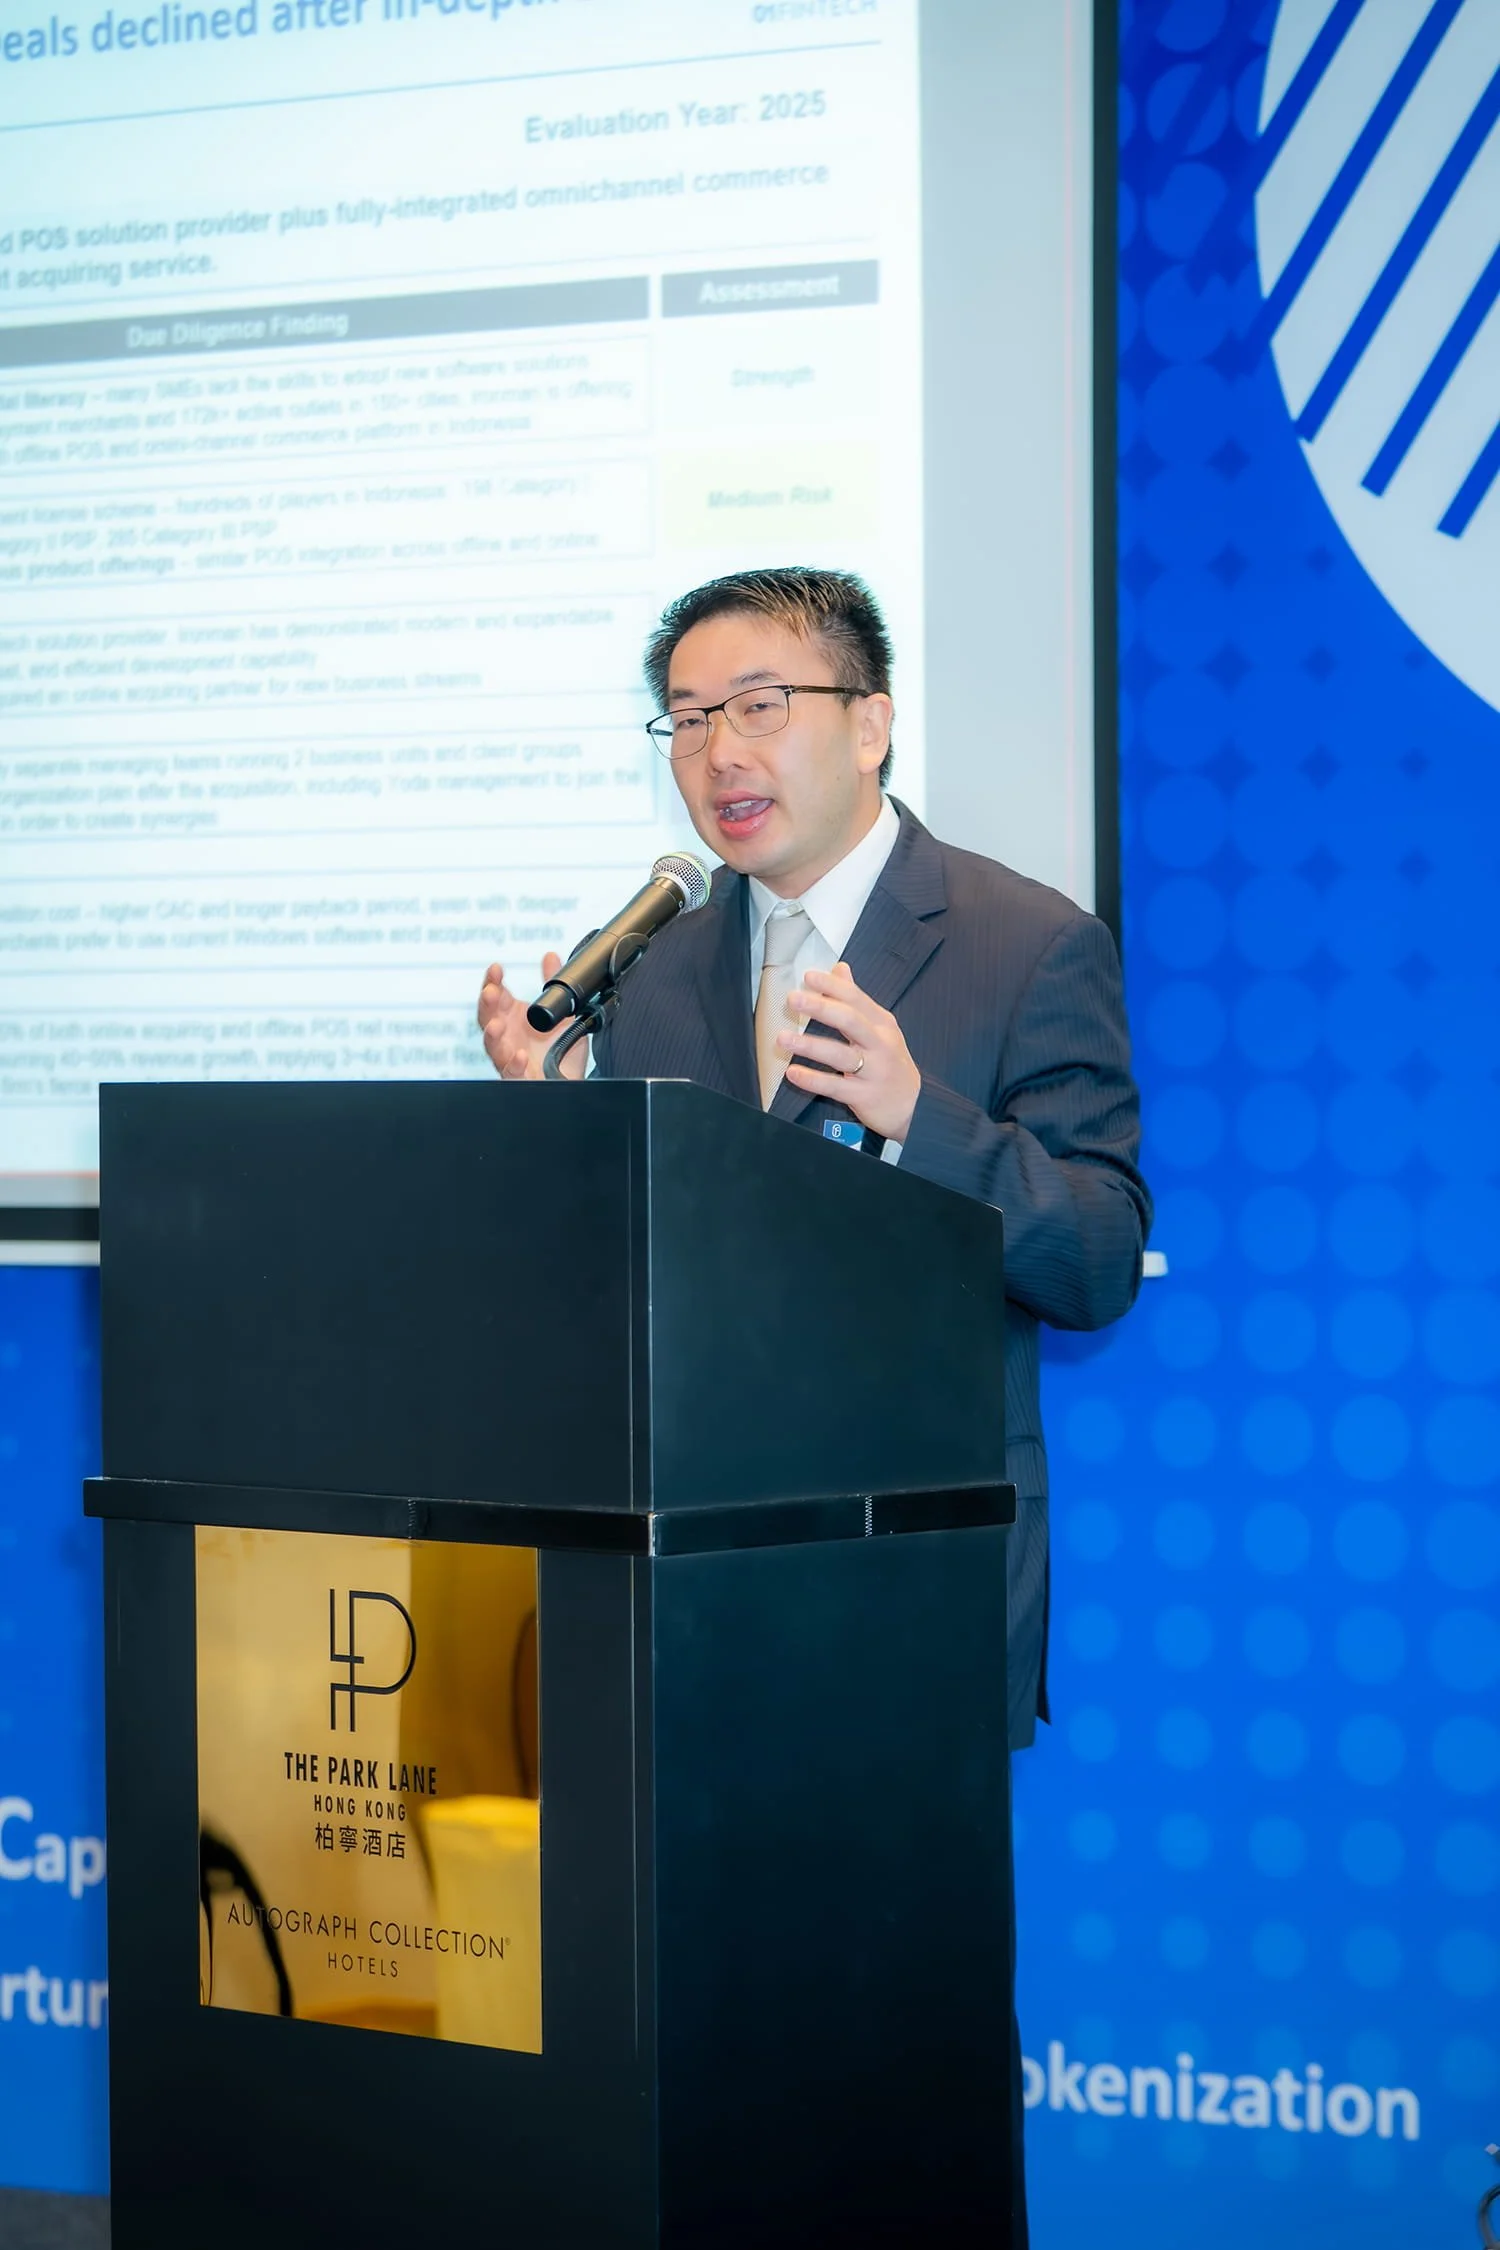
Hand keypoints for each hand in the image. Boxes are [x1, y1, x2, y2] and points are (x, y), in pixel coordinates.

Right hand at [476, 953, 586, 1080]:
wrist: (570, 1081)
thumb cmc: (558, 1049)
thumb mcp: (561, 1013)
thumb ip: (553, 985)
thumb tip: (551, 956)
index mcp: (512, 1018)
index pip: (496, 996)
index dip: (492, 981)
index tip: (496, 968)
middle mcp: (507, 1036)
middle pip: (487, 1018)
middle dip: (486, 1005)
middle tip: (490, 992)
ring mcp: (510, 1058)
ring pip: (493, 1047)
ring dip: (492, 1036)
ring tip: (496, 1026)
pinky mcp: (520, 1079)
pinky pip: (512, 1073)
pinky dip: (513, 1065)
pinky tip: (518, 1056)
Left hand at [778, 961, 920, 1141]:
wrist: (914, 1107)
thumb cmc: (891, 1064)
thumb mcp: (881, 1028)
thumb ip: (857, 1000)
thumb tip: (840, 969)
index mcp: (882, 1024)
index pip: (856, 999)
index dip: (832, 986)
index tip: (809, 977)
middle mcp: (880, 1044)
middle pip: (850, 1021)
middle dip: (821, 1008)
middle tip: (794, 999)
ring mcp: (873, 1071)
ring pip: (840, 1054)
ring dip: (810, 1045)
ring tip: (783, 1038)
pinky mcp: (864, 1096)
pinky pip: (835, 1086)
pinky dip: (813, 1079)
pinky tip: (793, 1073)